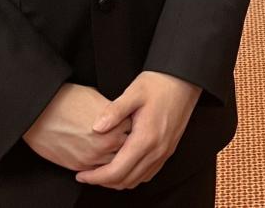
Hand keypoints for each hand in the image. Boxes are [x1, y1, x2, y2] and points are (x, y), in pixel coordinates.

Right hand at [22, 83, 130, 171]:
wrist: (40, 112)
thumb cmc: (66, 99)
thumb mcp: (96, 97)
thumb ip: (111, 110)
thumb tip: (117, 115)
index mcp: (114, 123)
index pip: (134, 129)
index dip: (132, 125)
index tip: (130, 122)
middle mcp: (107, 142)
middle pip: (128, 150)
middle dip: (127, 144)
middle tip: (123, 136)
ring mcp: (94, 157)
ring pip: (115, 165)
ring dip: (115, 157)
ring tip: (110, 147)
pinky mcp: (80, 166)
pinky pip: (98, 172)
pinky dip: (101, 166)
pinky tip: (99, 155)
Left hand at [75, 71, 201, 189]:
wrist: (184, 81)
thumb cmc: (158, 83)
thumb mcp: (134, 91)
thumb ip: (114, 111)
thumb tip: (96, 127)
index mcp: (146, 138)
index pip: (117, 171)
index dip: (96, 177)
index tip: (81, 175)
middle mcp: (156, 151)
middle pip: (126, 181)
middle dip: (104, 182)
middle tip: (87, 174)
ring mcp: (164, 152)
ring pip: (137, 180)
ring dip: (118, 181)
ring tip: (101, 171)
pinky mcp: (168, 150)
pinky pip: (148, 173)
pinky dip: (132, 176)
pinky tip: (122, 165)